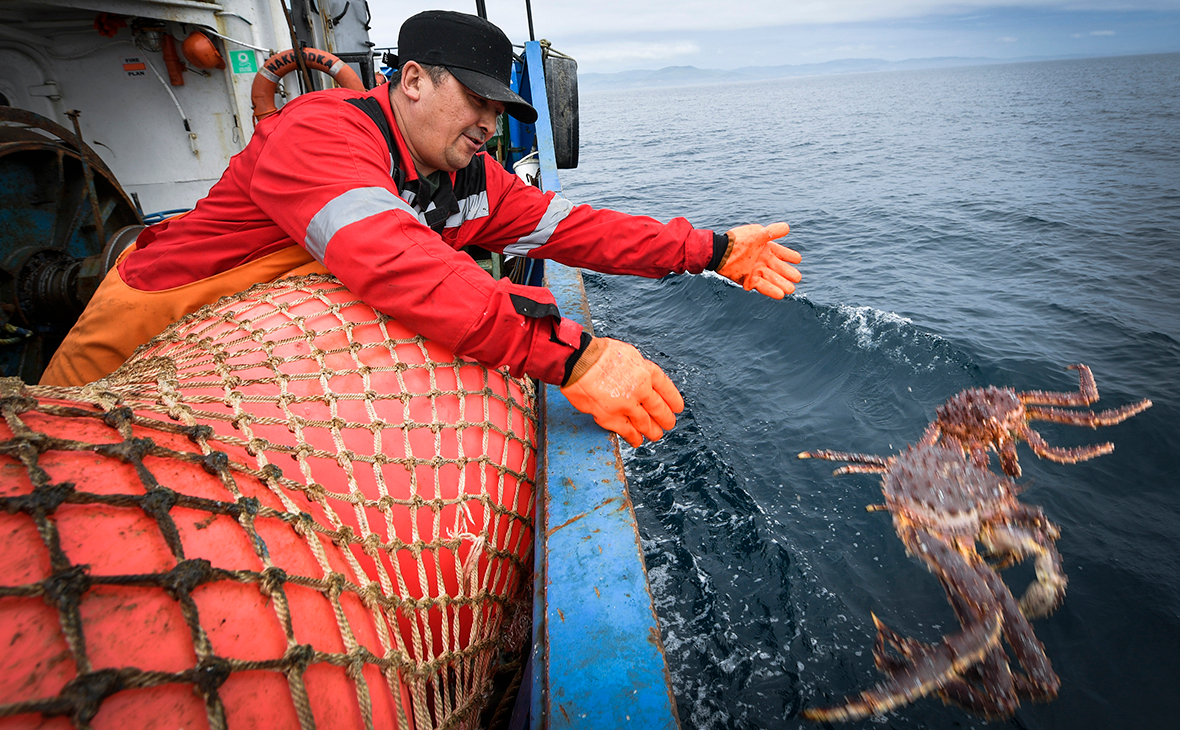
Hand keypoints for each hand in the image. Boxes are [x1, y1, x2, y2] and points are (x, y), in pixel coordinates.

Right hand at [560, 337, 684, 446]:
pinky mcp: (611, 417)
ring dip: (652, 431)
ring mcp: (627, 405)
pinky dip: (634, 438)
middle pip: (659, 409)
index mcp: (646, 371)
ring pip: (646, 423)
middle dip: (666, 419)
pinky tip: (637, 440)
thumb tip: (644, 379)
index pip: (666, 389)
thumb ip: (639, 369)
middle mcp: (641, 389)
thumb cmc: (598, 354)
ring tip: (656, 435)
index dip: (673, 400)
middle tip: (669, 424)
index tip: (677, 408)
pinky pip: (627, 431)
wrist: (578, 361)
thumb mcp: (628, 354)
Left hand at [716, 222, 801, 298]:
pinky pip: (762, 286)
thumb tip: (787, 228)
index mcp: (764, 249)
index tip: (798, 259)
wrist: (720, 251)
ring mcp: (755, 271)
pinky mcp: (748, 280)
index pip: (781, 253)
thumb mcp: (757, 234)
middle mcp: (761, 260)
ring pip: (772, 279)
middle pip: (778, 268)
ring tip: (791, 289)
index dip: (790, 256)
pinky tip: (780, 295)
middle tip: (797, 278)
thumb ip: (772, 232)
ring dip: (781, 284)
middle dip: (788, 273)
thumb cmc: (738, 241)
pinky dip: (771, 290)